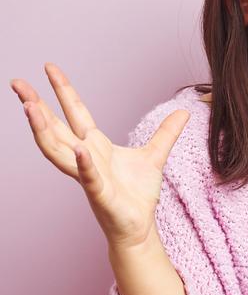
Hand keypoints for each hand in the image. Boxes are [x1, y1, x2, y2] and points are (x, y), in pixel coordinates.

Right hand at [11, 63, 189, 249]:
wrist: (139, 227)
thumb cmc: (138, 194)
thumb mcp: (156, 155)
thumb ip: (167, 132)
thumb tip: (184, 111)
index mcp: (96, 145)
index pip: (75, 112)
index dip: (63, 90)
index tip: (49, 68)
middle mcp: (86, 158)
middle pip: (55, 128)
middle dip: (35, 105)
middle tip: (17, 83)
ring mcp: (89, 176)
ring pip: (59, 151)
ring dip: (43, 130)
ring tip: (30, 108)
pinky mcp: (101, 195)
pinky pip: (89, 177)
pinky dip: (84, 164)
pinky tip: (80, 149)